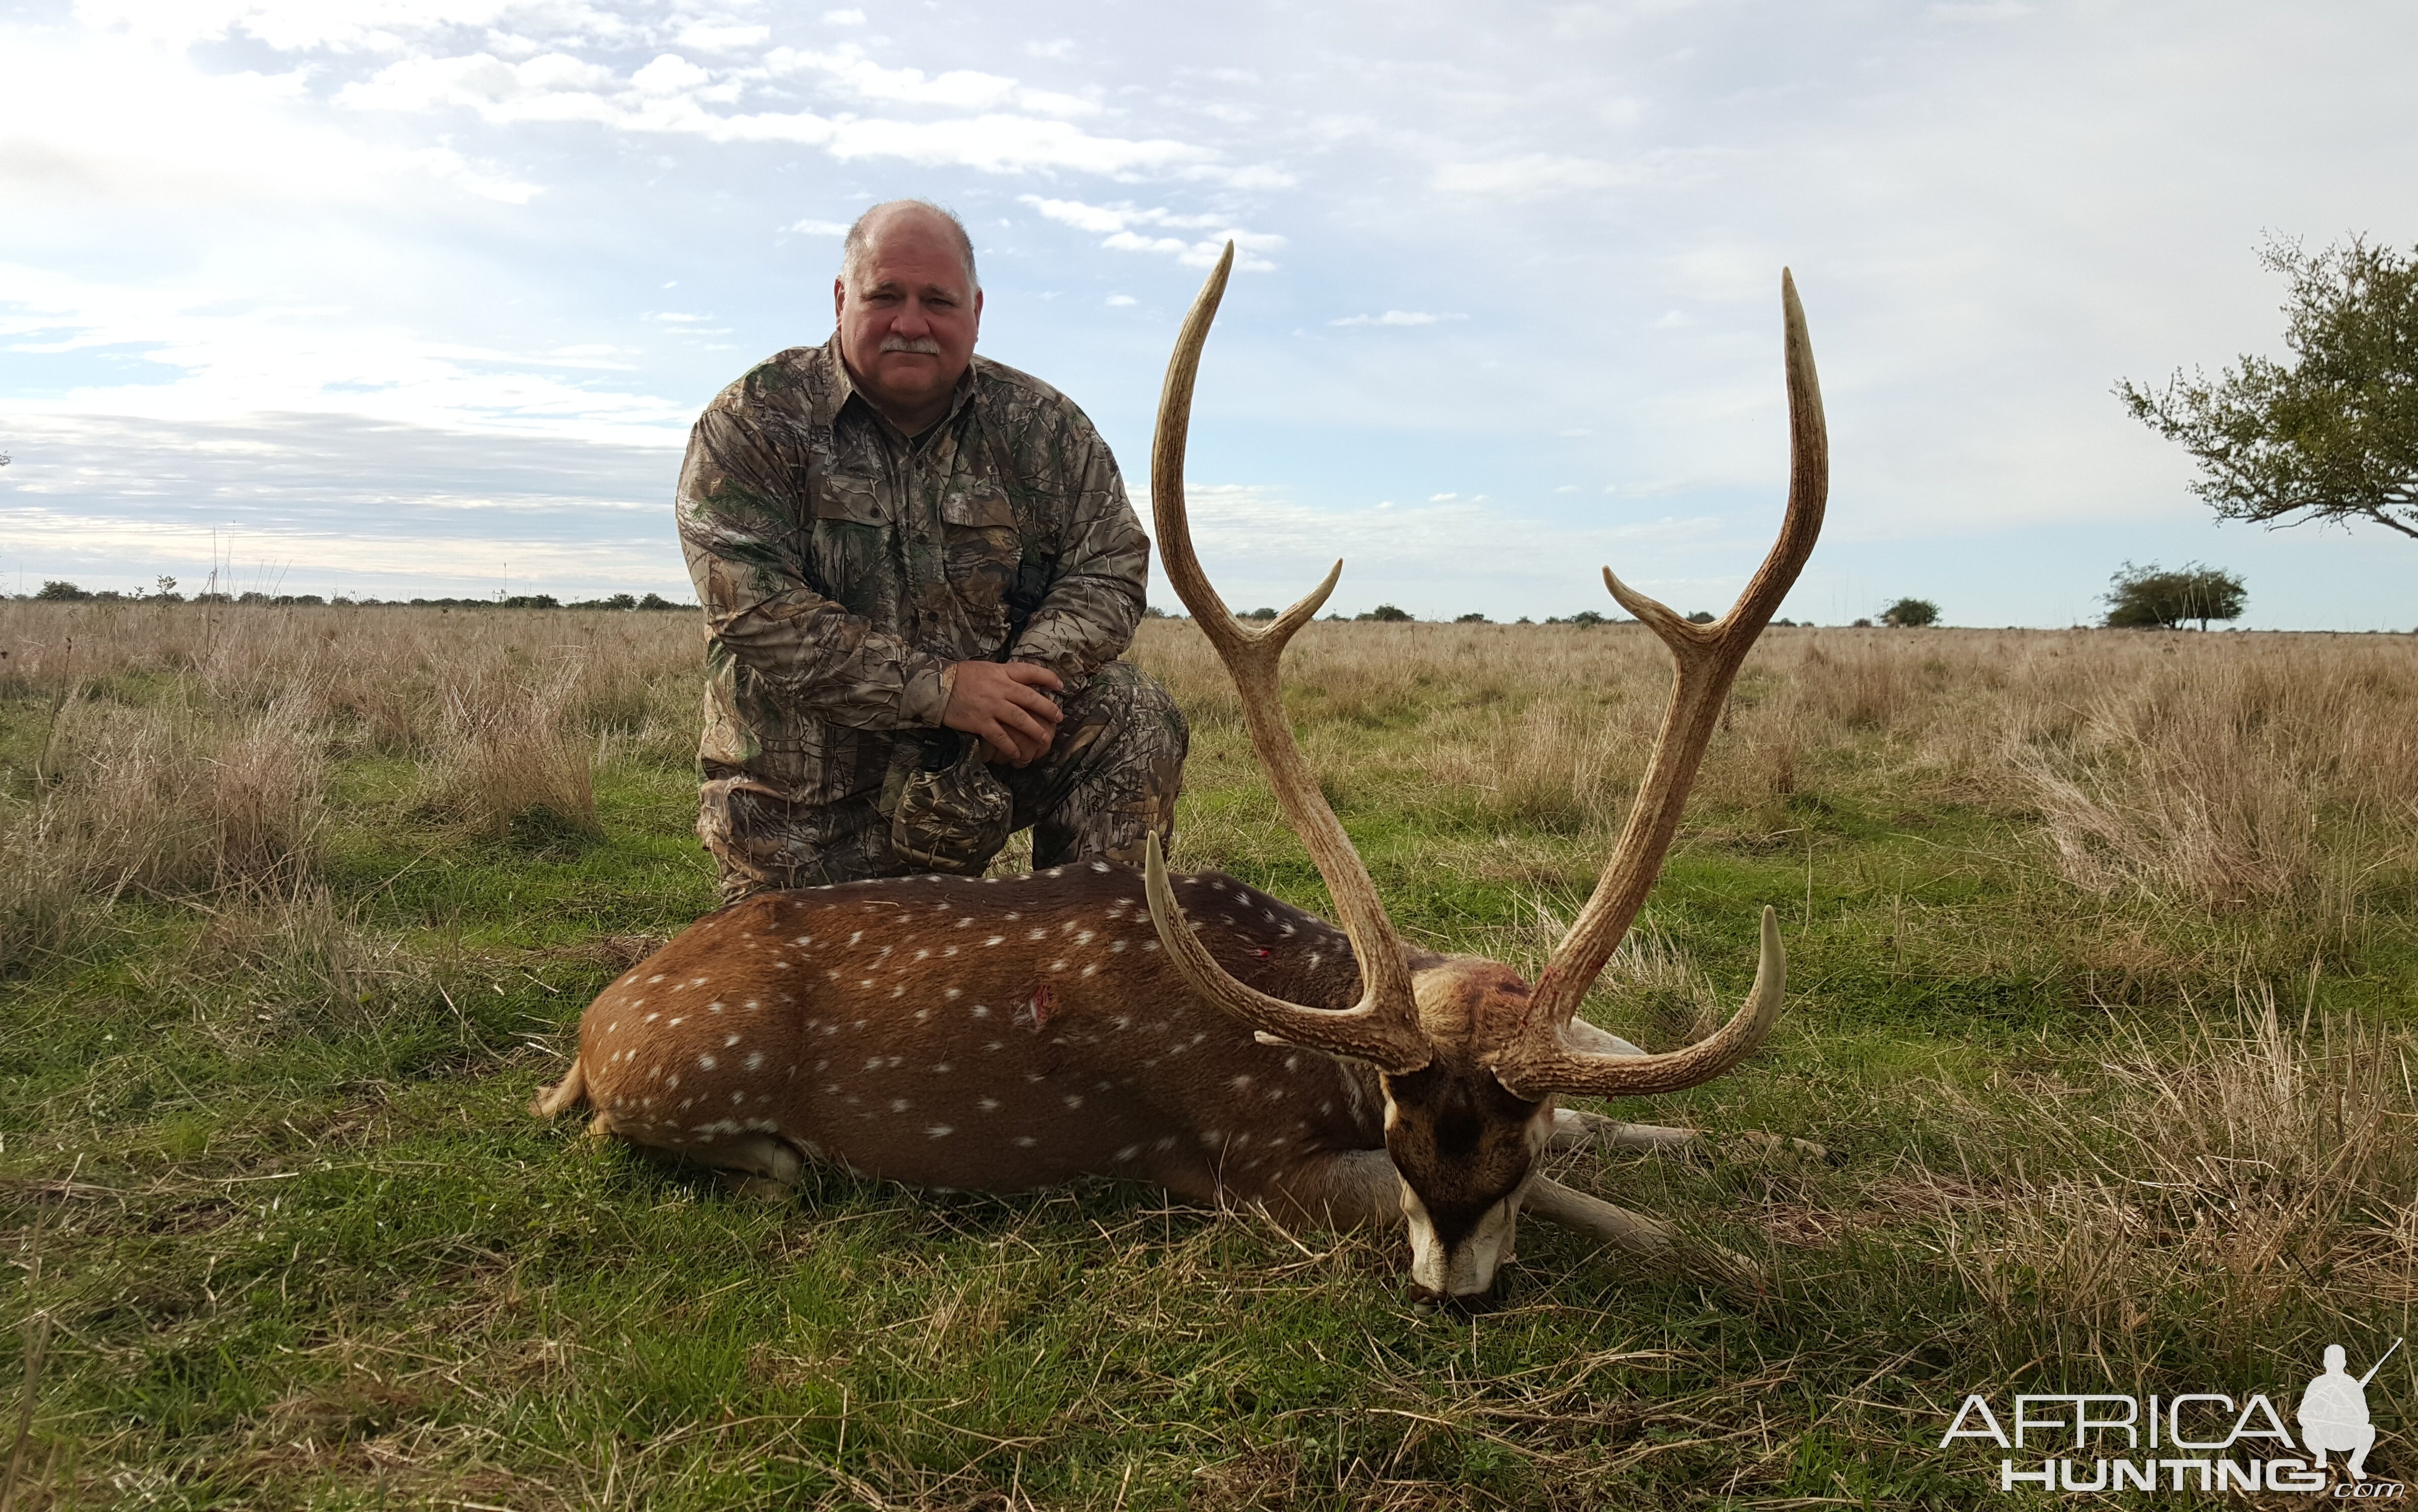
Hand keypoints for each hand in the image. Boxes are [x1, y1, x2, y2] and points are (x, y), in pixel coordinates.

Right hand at [942, 660, 1062, 765]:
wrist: (936, 685)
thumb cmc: (959, 676)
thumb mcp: (985, 668)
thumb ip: (1003, 675)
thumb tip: (1020, 681)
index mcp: (1002, 672)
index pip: (1031, 671)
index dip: (1048, 678)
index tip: (1060, 686)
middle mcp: (1001, 688)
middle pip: (1031, 699)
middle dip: (1048, 709)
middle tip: (1058, 718)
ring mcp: (992, 706)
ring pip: (1021, 719)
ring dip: (1035, 731)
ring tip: (1045, 739)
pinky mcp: (981, 722)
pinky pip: (1001, 737)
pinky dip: (1011, 746)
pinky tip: (1018, 754)